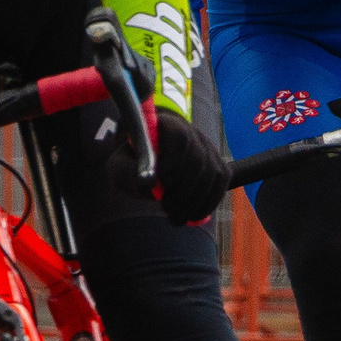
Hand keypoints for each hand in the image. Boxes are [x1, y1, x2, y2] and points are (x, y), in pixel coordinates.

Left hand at [111, 104, 232, 225]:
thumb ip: (128, 172)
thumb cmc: (130, 165)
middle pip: (198, 157)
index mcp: (164, 125)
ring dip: (194, 201)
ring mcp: (206, 148)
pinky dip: (208, 203)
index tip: (163, 183)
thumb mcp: (120, 167)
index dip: (174, 158)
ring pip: (212, 172)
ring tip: (174, 216)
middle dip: (183, 189)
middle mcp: (190, 132)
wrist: (145, 168)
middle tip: (166, 207)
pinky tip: (192, 216)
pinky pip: (221, 183)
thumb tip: (147, 184)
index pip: (178, 134)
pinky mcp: (217, 164)